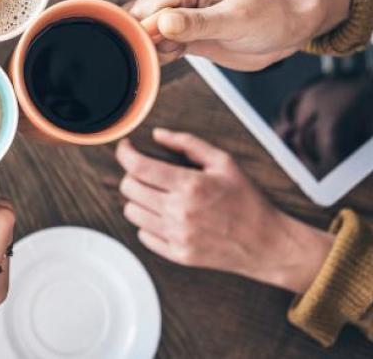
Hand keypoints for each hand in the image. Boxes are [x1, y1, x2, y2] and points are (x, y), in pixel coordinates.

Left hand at [116, 129, 332, 292]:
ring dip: (138, 199)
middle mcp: (180, 211)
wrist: (266, 243)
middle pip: (129, 188)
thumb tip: (157, 135)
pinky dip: (148, 223)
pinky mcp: (178, 255)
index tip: (126, 148)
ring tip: (157, 195)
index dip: (125, 153)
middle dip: (132, 175)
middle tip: (147, 172)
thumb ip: (188, 143)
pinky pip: (143, 235)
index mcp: (190, 185)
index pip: (138, 166)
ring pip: (132, 212)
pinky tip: (165, 216)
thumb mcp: (224, 162)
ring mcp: (177, 236)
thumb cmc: (246, 200)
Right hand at [129, 0, 350, 69]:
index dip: (147, 30)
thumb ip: (197, 23)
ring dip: (153, 50)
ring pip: (142, 34)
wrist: (286, 31)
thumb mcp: (235, 21)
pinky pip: (154, 44)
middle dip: (147, 41)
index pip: (148, 6)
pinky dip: (159, 55)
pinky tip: (178, 55)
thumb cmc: (269, 18)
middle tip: (174, 52)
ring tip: (181, 52)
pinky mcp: (178, 31)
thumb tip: (162, 23)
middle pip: (138, 19)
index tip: (162, 47)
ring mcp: (174, 12)